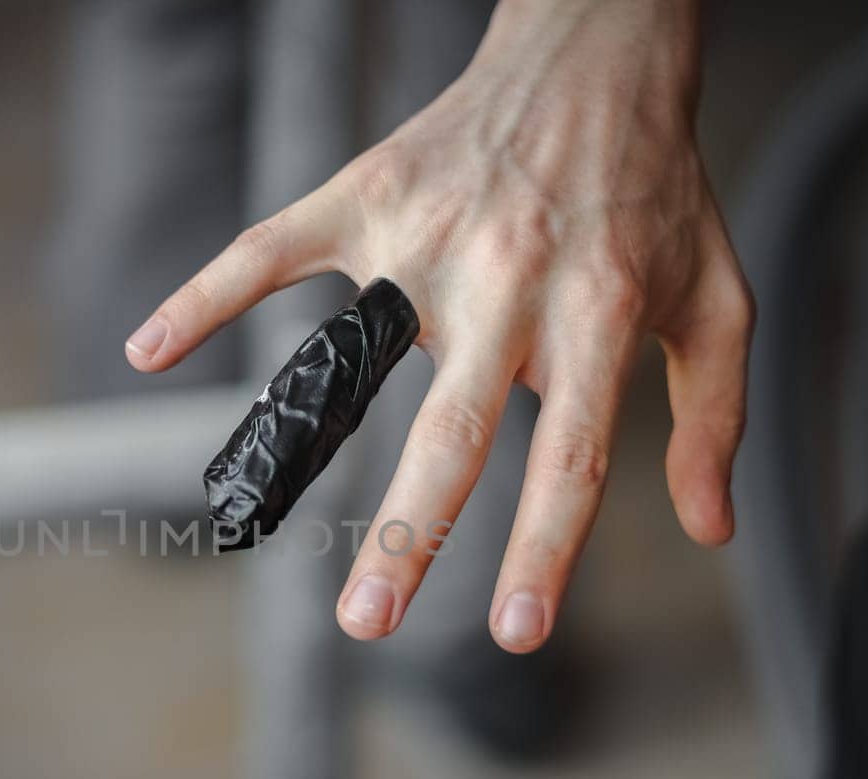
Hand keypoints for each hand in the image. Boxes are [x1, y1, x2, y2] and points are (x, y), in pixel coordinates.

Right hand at [125, 0, 752, 653]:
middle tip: (367, 622)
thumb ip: (714, 417)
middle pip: (456, 427)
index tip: (513, 629)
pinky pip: (271, 249)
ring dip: (310, 442)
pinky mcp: (365, 199)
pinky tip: (150, 348)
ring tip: (258, 516)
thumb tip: (709, 529)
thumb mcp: (718, 298)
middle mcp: (512, 279)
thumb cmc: (653, 192)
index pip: (572, 452)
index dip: (543, 546)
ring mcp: (427, 238)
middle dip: (412, 532)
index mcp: (600, 309)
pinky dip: (205, 294)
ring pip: (364, 356)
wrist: (593, 59)